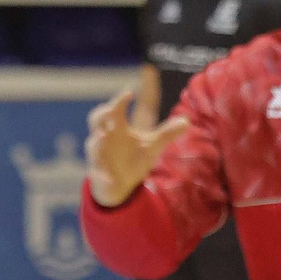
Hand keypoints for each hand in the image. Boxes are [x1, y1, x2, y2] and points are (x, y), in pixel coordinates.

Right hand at [85, 90, 191, 207]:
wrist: (119, 187)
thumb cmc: (133, 160)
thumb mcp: (152, 146)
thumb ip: (167, 133)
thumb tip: (186, 121)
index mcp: (116, 128)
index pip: (114, 109)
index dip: (119, 100)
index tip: (130, 93)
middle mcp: (104, 139)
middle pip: (95, 120)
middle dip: (100, 114)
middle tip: (109, 110)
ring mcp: (99, 156)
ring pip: (93, 147)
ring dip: (97, 142)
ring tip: (103, 137)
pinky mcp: (99, 175)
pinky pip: (98, 175)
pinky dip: (103, 176)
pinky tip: (111, 179)